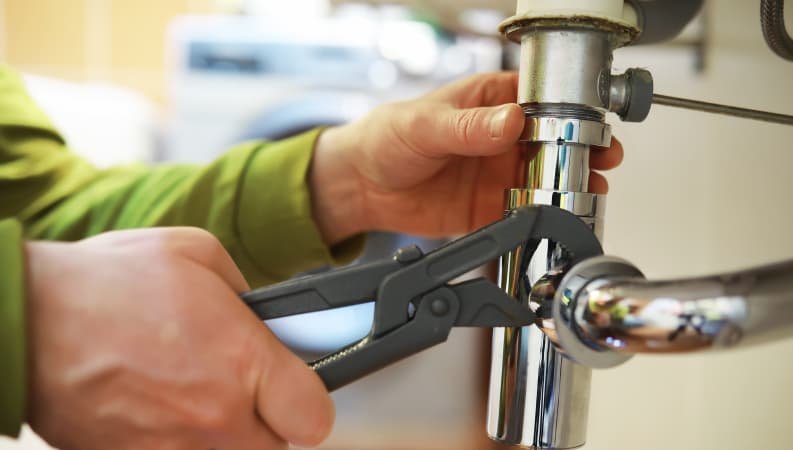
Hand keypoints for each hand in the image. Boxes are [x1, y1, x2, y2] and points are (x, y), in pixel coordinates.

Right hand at [25, 228, 332, 449]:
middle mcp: (213, 417)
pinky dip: (181, 441)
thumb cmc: (107, 282)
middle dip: (268, 419)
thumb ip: (248, 295)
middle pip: (276, 447)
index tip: (294, 386)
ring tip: (194, 392)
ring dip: (225, 433)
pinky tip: (161, 406)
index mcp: (241, 361)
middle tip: (241, 386)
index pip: (314, 416)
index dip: (308, 400)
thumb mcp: (198, 256)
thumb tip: (265, 319)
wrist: (24, 321)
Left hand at [310, 72, 623, 243]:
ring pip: (546, 177)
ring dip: (570, 184)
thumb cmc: (387, 138)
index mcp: (489, 103)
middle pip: (554, 141)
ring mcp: (498, 173)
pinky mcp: (490, 206)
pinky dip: (543, 216)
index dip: (570, 111)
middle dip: (583, 149)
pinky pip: (524, 211)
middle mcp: (501, 138)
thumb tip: (510, 121)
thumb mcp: (425, 125)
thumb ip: (469, 127)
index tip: (590, 123)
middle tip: (603, 159)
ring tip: (592, 189)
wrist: (363, 187)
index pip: (540, 101)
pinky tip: (559, 217)